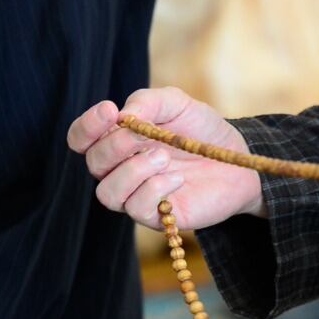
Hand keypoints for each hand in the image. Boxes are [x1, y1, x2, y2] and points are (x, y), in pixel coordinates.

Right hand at [66, 87, 263, 229]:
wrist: (237, 159)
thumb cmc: (201, 131)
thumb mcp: (176, 104)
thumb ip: (147, 102)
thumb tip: (122, 116)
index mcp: (118, 140)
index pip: (81, 138)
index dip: (87, 126)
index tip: (110, 110)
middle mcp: (121, 170)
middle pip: (93, 163)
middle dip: (115, 146)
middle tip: (146, 135)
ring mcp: (137, 195)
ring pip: (108, 192)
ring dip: (133, 171)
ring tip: (164, 157)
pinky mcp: (157, 216)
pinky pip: (136, 208)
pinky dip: (154, 189)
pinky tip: (177, 178)